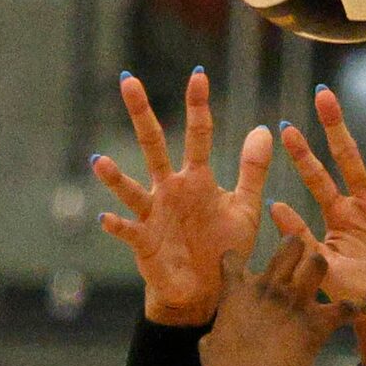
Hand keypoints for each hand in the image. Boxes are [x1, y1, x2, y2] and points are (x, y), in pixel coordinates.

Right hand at [92, 70, 272, 326]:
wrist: (208, 291)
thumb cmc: (223, 246)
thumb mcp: (244, 207)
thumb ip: (252, 169)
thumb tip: (265, 128)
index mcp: (197, 179)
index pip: (198, 134)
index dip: (198, 106)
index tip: (198, 75)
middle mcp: (171, 189)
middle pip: (153, 145)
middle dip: (142, 114)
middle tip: (128, 80)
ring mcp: (154, 214)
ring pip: (131, 188)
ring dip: (115, 177)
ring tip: (99, 161)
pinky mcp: (145, 242)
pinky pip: (128, 231)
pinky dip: (116, 225)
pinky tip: (106, 217)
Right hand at [199, 234, 345, 365]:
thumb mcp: (209, 344)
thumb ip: (216, 329)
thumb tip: (214, 334)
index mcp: (238, 292)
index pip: (234, 258)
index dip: (236, 261)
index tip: (240, 268)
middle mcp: (269, 288)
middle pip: (289, 245)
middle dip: (295, 246)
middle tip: (297, 256)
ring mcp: (295, 303)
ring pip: (318, 263)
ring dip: (321, 268)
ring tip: (322, 275)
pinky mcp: (317, 324)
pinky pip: (347, 308)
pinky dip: (360, 306)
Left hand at [276, 85, 365, 365]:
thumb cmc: (355, 295)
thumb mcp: (325, 268)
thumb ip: (301, 237)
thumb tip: (271, 205)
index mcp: (339, 215)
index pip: (316, 178)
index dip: (301, 154)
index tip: (284, 126)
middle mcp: (365, 203)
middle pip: (349, 158)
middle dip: (335, 128)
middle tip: (323, 94)